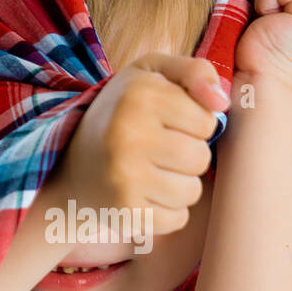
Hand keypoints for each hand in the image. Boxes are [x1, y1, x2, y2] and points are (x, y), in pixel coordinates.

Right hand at [57, 53, 226, 234]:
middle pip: (200, 157)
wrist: (68, 168)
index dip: (194, 123)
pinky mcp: (125, 211)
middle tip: (158, 150)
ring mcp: (125, 176)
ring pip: (192, 191)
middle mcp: (129, 134)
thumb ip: (194, 71)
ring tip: (151, 172)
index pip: (207, 120)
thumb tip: (223, 101)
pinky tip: (144, 196)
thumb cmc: (121, 114)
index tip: (168, 123)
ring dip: (179, 185)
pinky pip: (177, 219)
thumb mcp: (150, 75)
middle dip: (188, 156)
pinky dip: (167, 212)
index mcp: (139, 94)